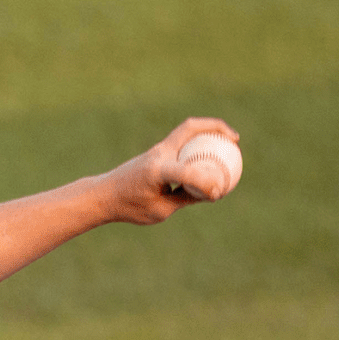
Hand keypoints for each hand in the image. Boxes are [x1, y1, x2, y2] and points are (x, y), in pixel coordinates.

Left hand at [95, 117, 240, 224]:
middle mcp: (158, 154)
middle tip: (235, 139)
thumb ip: (184, 199)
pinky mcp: (157, 151)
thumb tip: (209, 192)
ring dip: (209, 129)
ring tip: (229, 140)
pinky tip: (211, 154)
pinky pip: (183, 140)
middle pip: (190, 128)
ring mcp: (157, 149)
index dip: (206, 182)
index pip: (187, 172)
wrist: (104, 194)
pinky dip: (199, 142)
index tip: (216, 194)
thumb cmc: (129, 207)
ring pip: (187, 129)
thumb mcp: (159, 211)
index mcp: (157, 171)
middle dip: (216, 128)